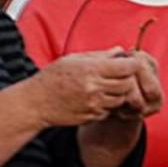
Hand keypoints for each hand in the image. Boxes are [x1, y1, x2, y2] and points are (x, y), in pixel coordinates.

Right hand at [27, 49, 155, 127]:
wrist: (36, 103)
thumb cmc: (53, 77)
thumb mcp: (73, 60)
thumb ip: (99, 56)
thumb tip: (120, 50)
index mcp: (90, 70)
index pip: (126, 67)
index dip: (131, 64)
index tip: (128, 62)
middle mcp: (94, 88)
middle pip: (128, 84)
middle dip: (127, 78)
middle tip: (120, 75)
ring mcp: (93, 104)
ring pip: (121, 99)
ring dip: (119, 93)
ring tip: (107, 87)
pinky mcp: (91, 117)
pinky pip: (110, 110)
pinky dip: (109, 105)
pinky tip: (98, 98)